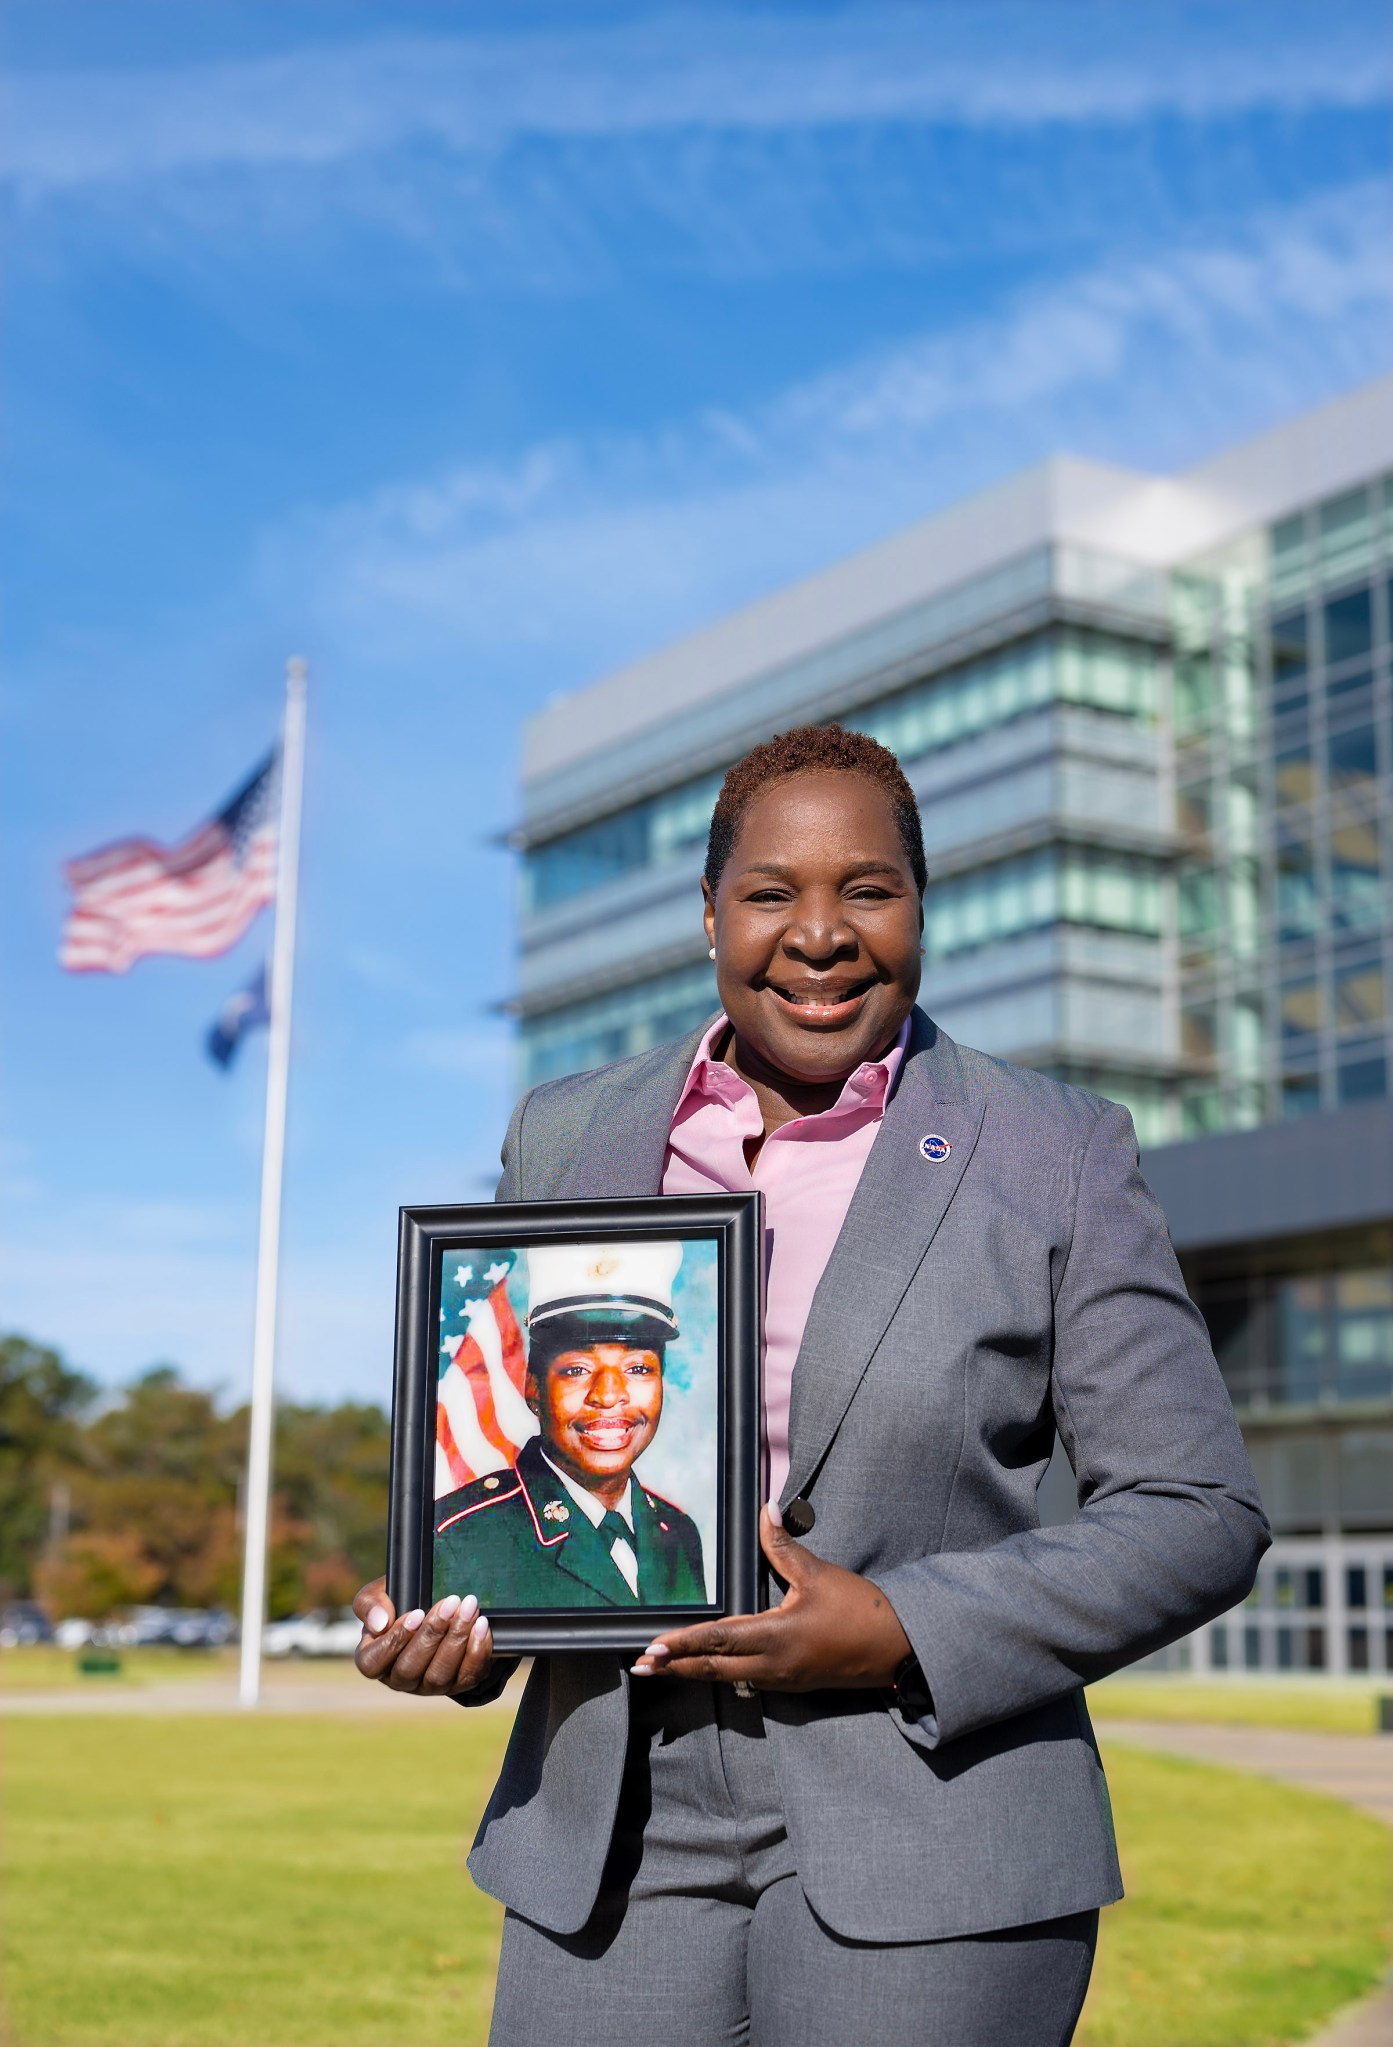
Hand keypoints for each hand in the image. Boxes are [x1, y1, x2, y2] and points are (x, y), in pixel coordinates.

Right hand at [352, 1577, 494, 1696]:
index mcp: (373, 1660)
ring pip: (439, 1676)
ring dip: (457, 1640)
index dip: (394, 1641)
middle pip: (410, 1669)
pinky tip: (481, 1626)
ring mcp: (428, 1686)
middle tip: (451, 1603)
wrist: (436, 1603)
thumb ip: (370, 1603)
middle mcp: (399, 1679)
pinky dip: (476, 1651)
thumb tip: (380, 1622)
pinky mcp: (456, 1684)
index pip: (373, 1663)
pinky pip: (467, 1676)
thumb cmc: (402, 1600)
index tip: (416, 1614)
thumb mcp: (381, 1593)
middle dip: (433, 1634)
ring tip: (469, 1609)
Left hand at [630, 1505, 911, 1691]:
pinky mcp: (792, 1683)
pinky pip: (748, 1681)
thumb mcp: (819, 1573)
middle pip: (713, 1668)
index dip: (681, 1643)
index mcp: (775, 1638)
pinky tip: (710, 1667)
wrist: (897, 1649)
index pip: (716, 1640)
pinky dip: (722, 1674)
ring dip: (696, 1671)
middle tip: (642, 1666)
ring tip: (667, 1667)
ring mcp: (782, 1680)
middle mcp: (772, 1665)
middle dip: (676, 1667)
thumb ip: (783, 1545)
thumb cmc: (859, 1610)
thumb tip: (765, 1510)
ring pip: (728, 1678)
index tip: (652, 1648)